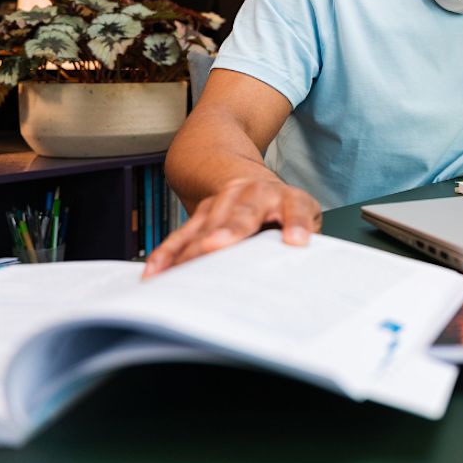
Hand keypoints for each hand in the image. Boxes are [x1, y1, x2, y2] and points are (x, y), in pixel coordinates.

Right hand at [142, 178, 321, 277]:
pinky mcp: (204, 210)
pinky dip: (168, 253)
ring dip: (193, 248)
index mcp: (290, 199)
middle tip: (218, 246)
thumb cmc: (286, 214)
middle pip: (244, 213)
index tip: (296, 241)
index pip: (297, 209)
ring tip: (181, 272)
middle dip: (230, 230)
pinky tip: (156, 272)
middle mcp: (258, 194)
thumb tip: (305, 278)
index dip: (296, 224)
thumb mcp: (305, 223)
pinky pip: (184, 233)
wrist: (257, 184)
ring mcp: (227, 199)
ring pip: (209, 225)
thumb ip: (305, 242)